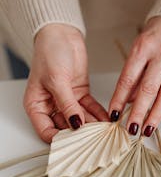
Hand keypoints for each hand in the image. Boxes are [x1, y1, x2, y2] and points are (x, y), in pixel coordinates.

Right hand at [24, 24, 107, 142]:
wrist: (62, 34)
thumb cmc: (49, 53)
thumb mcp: (57, 80)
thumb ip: (67, 104)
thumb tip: (75, 125)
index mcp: (36, 105)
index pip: (46, 131)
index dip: (60, 139)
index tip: (76, 142)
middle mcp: (51, 105)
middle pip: (65, 127)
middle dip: (80, 133)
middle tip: (95, 139)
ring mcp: (67, 100)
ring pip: (80, 119)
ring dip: (92, 125)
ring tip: (105, 131)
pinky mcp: (80, 94)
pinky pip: (90, 108)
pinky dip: (98, 114)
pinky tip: (107, 120)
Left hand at [109, 16, 160, 135]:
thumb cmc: (157, 36)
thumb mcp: (140, 49)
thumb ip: (135, 74)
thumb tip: (127, 102)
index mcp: (143, 48)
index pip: (128, 78)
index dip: (119, 99)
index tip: (113, 114)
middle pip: (148, 89)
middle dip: (138, 112)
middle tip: (131, 129)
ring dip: (156, 115)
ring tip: (147, 130)